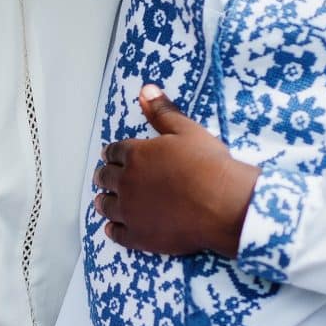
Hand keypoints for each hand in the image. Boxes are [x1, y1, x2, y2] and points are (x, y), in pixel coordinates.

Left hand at [91, 85, 257, 255]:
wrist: (223, 203)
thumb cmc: (208, 165)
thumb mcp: (186, 130)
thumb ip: (162, 111)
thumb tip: (146, 89)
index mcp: (135, 156)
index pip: (114, 152)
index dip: (111, 154)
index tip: (109, 156)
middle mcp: (126, 183)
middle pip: (105, 178)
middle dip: (104, 176)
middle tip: (104, 178)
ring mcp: (130, 211)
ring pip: (106, 206)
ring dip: (103, 202)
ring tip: (102, 202)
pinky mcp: (138, 236)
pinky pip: (117, 234)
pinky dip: (113, 230)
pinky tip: (112, 229)